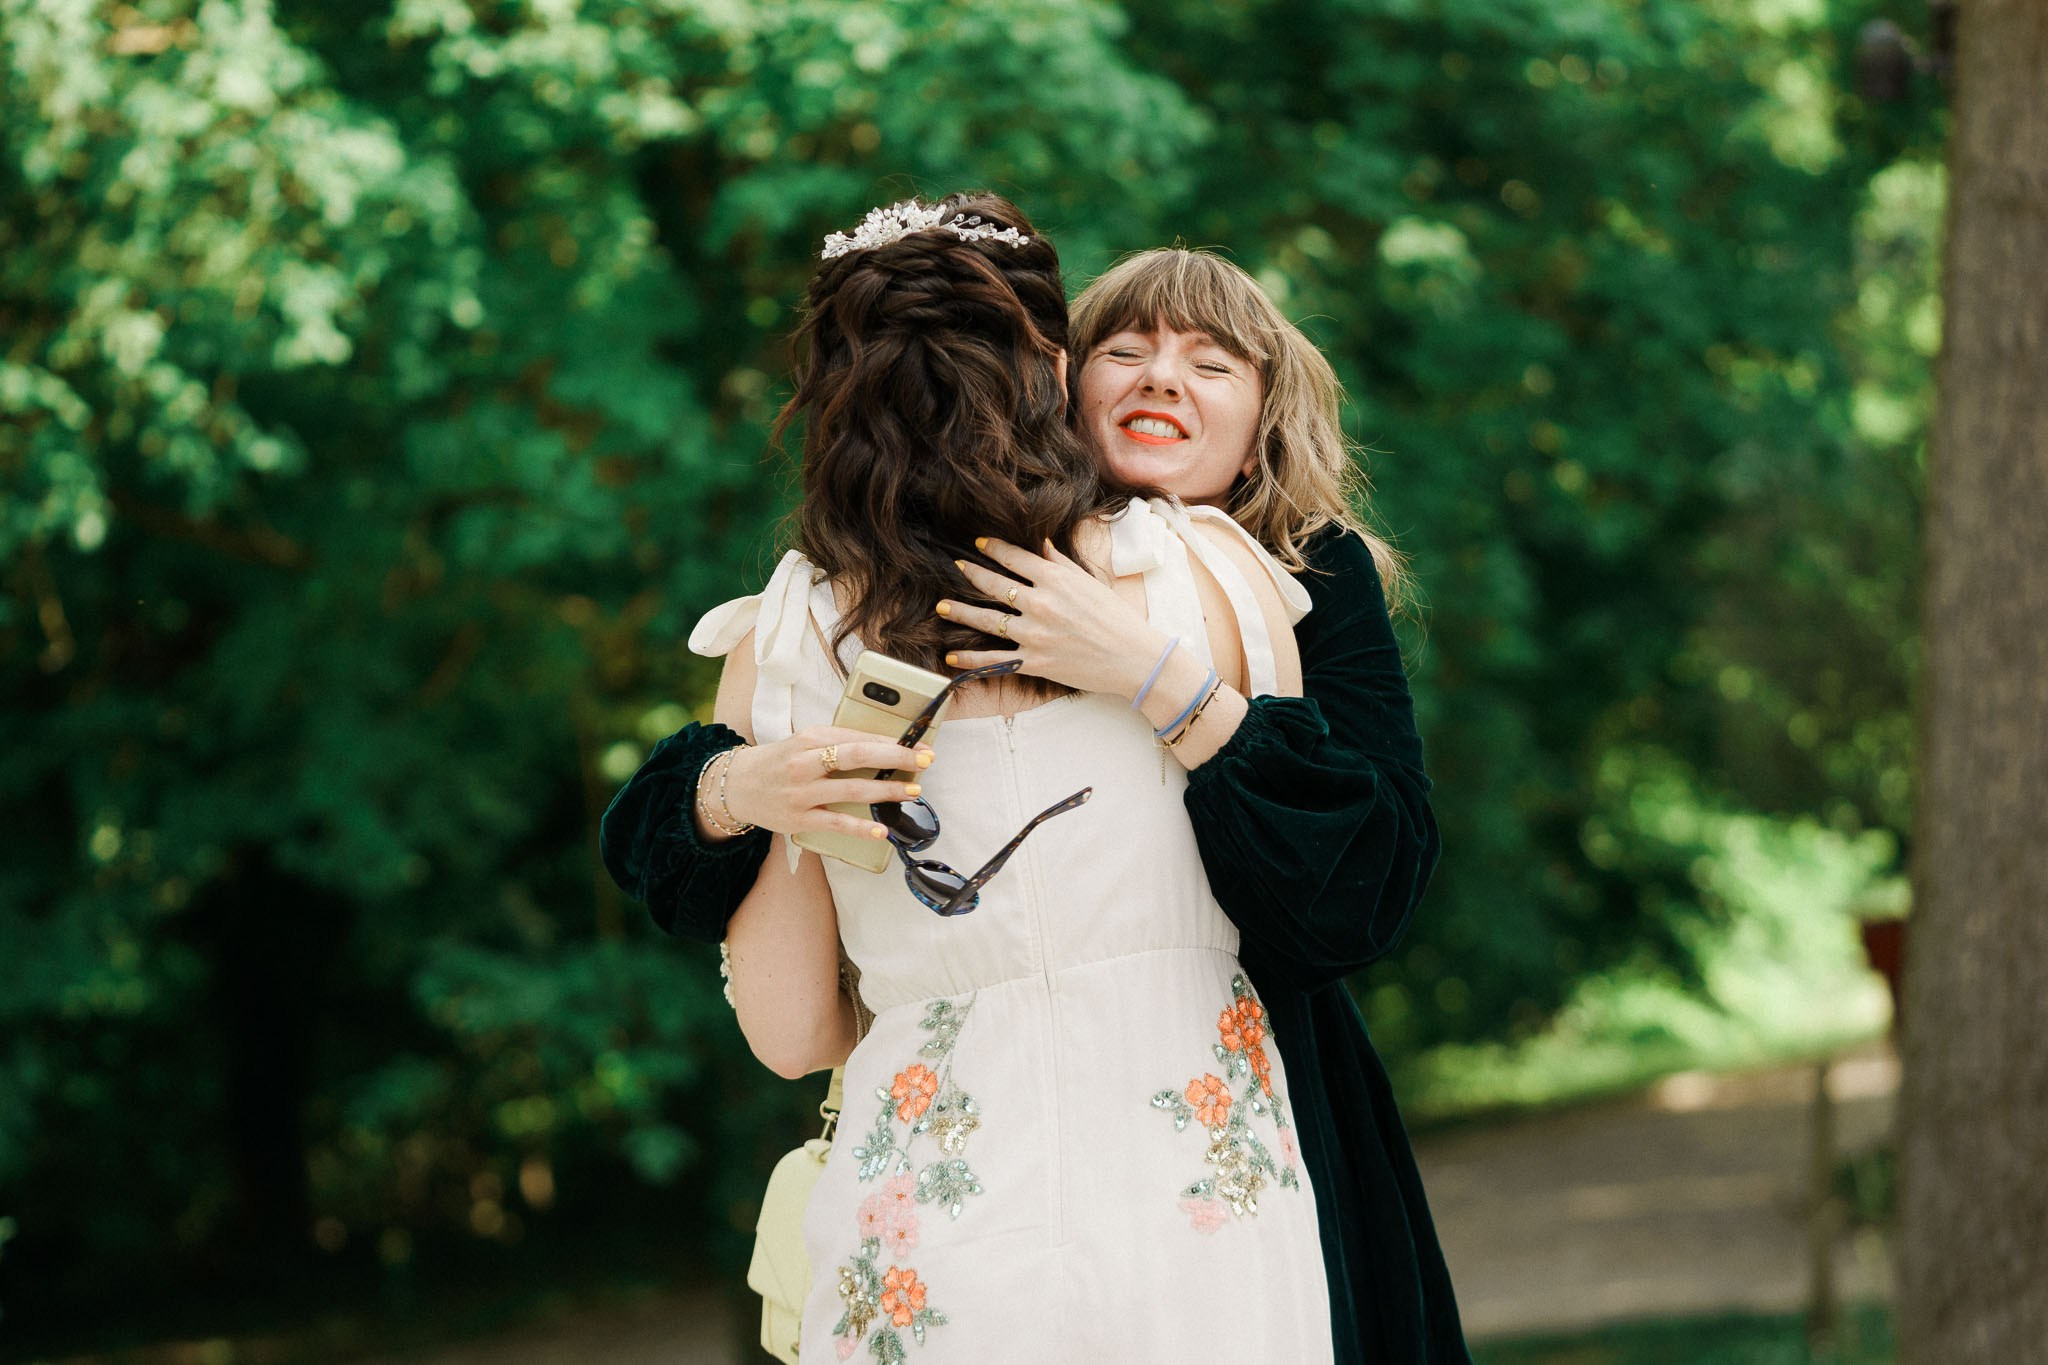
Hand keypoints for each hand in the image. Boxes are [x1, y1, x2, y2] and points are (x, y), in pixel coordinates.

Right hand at [715, 727, 932, 842]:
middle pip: (859, 757)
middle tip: (926, 761)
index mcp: (810, 738)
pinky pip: (836, 823)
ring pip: (853, 790)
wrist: (736, 785)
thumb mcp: (804, 742)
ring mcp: (803, 793)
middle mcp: (806, 763)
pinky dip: (861, 828)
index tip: (920, 746)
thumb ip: (838, 743)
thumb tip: (884, 747)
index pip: (859, 737)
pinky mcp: (799, 819)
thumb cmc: (779, 761)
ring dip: (887, 791)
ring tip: (913, 791)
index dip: (893, 742)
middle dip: (897, 758)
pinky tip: (882, 830)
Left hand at [938, 536, 1167, 699]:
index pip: (1014, 557)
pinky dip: (970, 658)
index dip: (993, 548)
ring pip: (986, 619)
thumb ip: (1061, 564)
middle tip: (956, 567)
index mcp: (1055, 579)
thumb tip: (1041, 545)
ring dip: (959, 611)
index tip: (978, 544)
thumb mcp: (1090, 583)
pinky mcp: (1034, 661)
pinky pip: (994, 659)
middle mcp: (1040, 603)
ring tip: (941, 606)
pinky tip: (952, 654)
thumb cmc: (1117, 618)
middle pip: (994, 584)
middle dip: (972, 573)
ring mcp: (1034, 634)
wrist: (1133, 658)